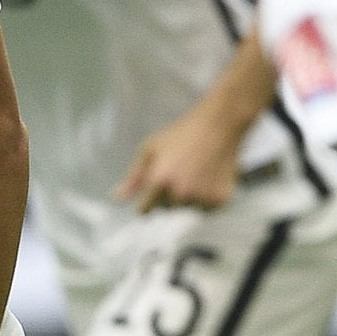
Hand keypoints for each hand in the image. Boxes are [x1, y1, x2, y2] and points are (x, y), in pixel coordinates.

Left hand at [118, 107, 242, 212]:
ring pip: (187, 208)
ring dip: (188, 196)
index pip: (145, 210)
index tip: (151, 192)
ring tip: (196, 171)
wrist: (218, 125)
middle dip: (168, 194)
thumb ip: (134, 177)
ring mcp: (201, 198)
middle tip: (179, 169)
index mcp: (160, 182)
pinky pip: (206, 208)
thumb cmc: (181, 134)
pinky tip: (208, 176)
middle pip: (166, 208)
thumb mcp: (150, 149)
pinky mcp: (219, 200)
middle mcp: (180, 194)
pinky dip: (206, 197)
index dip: (146, 201)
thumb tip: (118, 199)